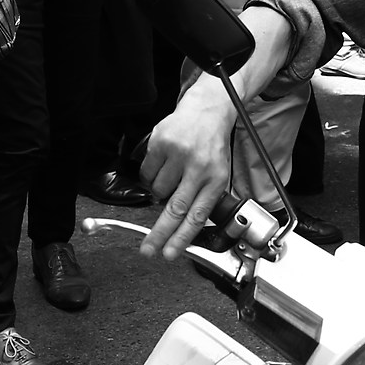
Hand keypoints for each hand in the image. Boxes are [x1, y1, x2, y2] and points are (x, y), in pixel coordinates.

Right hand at [140, 80, 237, 259]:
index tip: (169, 254)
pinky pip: (147, 173)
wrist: (207, 109)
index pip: (197, 216)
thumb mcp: (218, 173)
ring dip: (159, 192)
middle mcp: (199, 168)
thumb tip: (181, 227)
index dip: (181, 238)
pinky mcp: (162, 143)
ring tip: (172, 176)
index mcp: (215, 180)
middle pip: (175, 210)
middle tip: (147, 251)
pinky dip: (151, 175)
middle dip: (159, 234)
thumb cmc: (211, 146)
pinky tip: (163, 164)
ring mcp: (179, 155)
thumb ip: (203, 198)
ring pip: (157, 191)